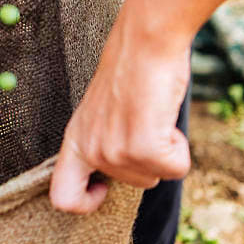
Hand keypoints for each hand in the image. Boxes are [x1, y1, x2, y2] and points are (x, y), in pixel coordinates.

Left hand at [50, 8, 191, 213]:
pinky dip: (180, 147)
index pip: (62, 197)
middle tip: (144, 122)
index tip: (104, 187)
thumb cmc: (132, 72)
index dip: (86, 202)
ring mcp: (114, 151)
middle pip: (132, 186)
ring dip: (165, 149)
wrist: (145, 41)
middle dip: (148, 159)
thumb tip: (119, 172)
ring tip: (153, 114)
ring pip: (155, 176)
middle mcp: (90, 149)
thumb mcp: (104, 114)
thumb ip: (105, 144)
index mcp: (75, 140)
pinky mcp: (142, 147)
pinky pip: (175, 168)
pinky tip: (164, 117)